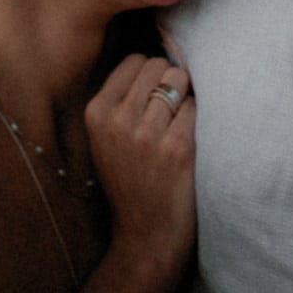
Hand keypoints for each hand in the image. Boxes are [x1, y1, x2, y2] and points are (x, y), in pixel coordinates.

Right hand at [83, 53, 197, 281]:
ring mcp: (147, 135)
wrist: (145, 235)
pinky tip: (188, 139)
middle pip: (158, 65)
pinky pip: (196, 107)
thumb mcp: (106, 139)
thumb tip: (155, 57)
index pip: (134, 60)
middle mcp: (118, 120)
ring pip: (179, 80)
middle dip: (170, 80)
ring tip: (178, 124)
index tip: (155, 93)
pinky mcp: (177, 148)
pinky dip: (196, 118)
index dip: (151, 72)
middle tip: (169, 110)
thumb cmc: (130, 181)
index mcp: (96, 113)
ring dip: (185, 98)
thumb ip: (121, 100)